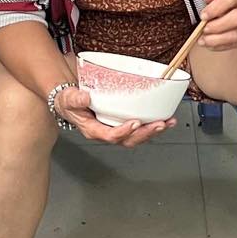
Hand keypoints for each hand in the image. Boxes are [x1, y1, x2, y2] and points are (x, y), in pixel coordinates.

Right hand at [53, 83, 172, 147]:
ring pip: (137, 136)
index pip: (110, 135)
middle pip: (129, 140)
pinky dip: (153, 124)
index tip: (134, 122)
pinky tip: (165, 118)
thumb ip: (75, 99)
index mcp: (94, 130)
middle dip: (145, 134)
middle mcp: (107, 132)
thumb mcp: (68, 99)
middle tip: (159, 124)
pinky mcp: (123, 123)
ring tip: (168, 122)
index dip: (124, 131)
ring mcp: (116, 129)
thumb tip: (85, 98)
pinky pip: (140, 128)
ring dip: (153, 131)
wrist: (71, 102)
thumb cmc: (70, 103)